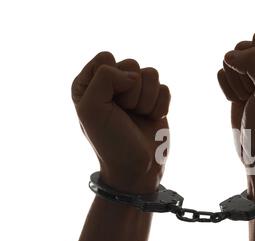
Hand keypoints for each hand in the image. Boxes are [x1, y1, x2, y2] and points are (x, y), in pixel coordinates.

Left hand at [72, 52, 169, 193]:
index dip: (111, 79)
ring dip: (146, 100)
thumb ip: (104, 77)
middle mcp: (112, 84)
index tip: (108, 103)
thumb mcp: (92, 108)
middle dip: (131, 92)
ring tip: (137, 117)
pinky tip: (150, 120)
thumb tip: (135, 76)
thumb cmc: (110, 141)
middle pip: (131, 64)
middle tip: (124, 113)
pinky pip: (165, 89)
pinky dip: (159, 107)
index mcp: (89, 83)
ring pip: (151, 74)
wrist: (136, 168)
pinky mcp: (155, 100)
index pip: (106, 58)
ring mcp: (136, 92)